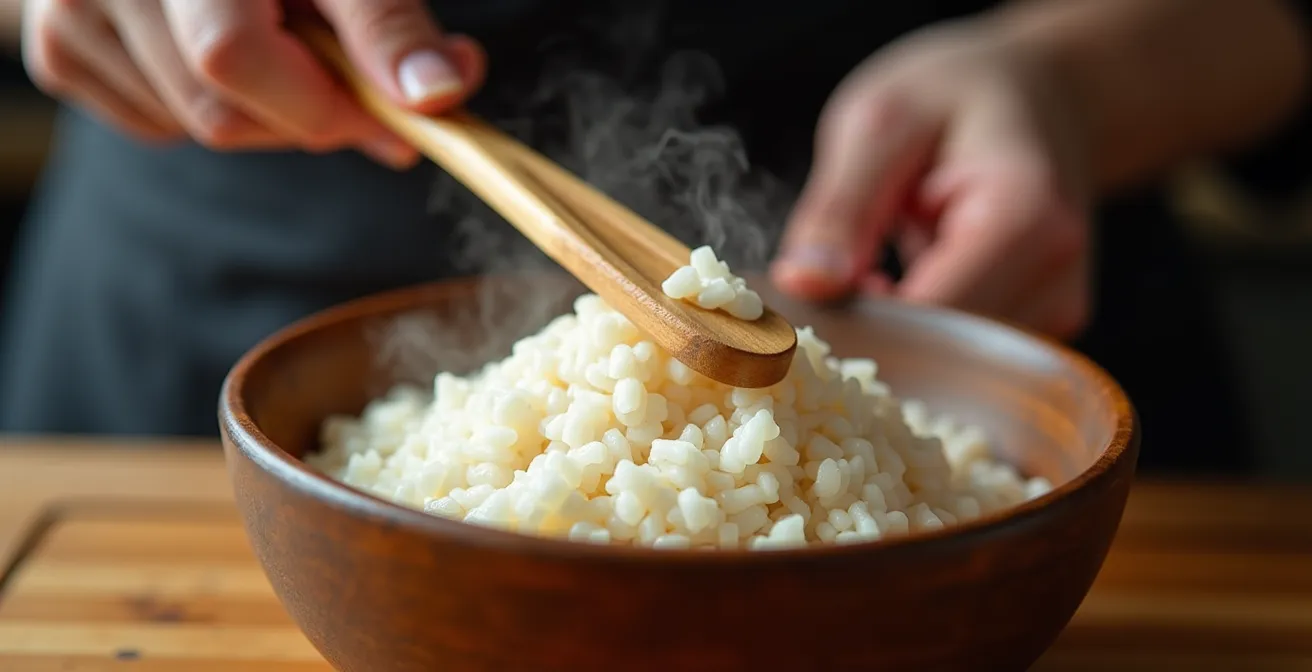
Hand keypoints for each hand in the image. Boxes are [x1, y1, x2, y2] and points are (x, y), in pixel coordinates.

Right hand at [21, 0, 486, 168]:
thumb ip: (386, 23)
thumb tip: (437, 93)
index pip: (232, 56)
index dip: (324, 107)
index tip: (396, 122)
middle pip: (218, 114)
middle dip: (303, 115)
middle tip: (350, 84)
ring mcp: (67, 12)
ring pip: (191, 127)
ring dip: (261, 113)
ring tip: (280, 43)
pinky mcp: (56, 48)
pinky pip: (152, 123)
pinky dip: (205, 106)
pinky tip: (217, 52)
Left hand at [771, 21, 1091, 337]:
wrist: (1043, 90)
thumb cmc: (959, 94)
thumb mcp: (879, 121)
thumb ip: (840, 207)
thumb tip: (804, 287)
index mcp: (1023, 216)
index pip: (927, 316)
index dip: (854, 323)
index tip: (798, 308)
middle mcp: (1056, 274)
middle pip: (941, 354)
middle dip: (867, 334)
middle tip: (816, 289)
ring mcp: (1058, 308)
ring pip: (948, 366)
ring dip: (889, 336)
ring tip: (863, 272)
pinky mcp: (1043, 325)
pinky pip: (961, 358)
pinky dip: (915, 335)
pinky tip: (892, 288)